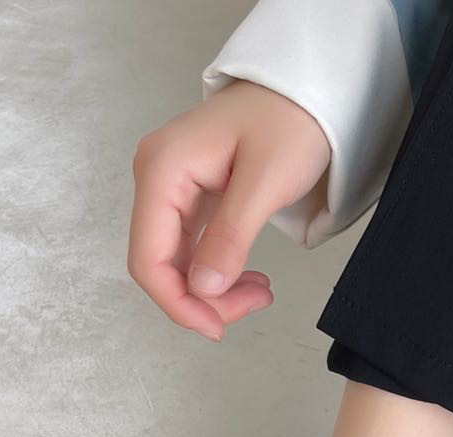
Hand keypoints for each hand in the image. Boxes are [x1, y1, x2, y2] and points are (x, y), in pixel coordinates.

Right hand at [128, 80, 330, 340]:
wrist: (303, 92)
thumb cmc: (288, 121)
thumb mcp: (264, 182)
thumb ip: (231, 237)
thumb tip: (203, 288)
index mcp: (163, 170)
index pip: (149, 259)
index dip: (177, 303)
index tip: (216, 328)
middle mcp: (157, 179)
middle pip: (161, 266)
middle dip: (203, 299)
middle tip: (257, 303)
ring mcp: (172, 189)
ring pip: (178, 263)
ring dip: (215, 290)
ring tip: (262, 291)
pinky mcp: (191, 197)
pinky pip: (193, 249)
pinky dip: (219, 272)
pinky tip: (249, 280)